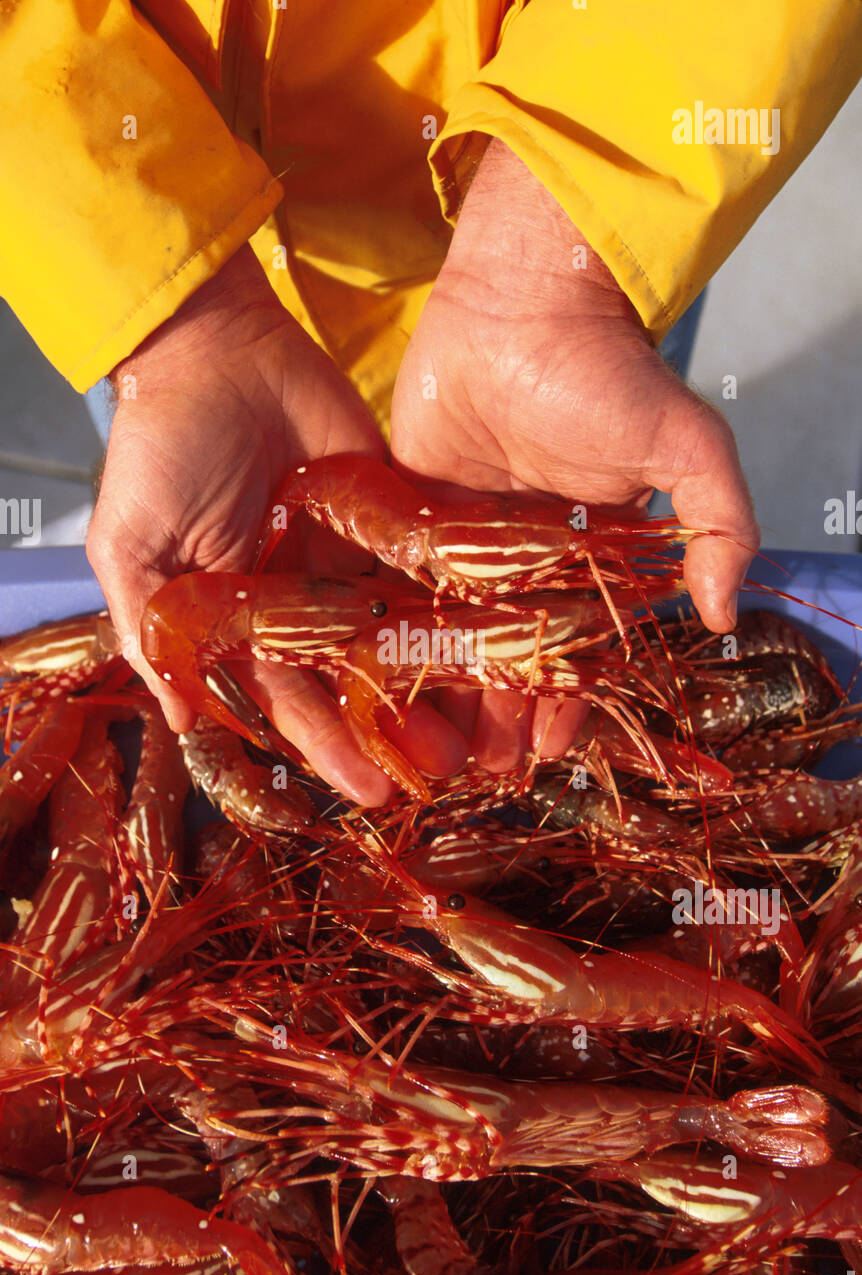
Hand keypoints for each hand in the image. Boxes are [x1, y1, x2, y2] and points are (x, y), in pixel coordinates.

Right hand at [87, 246, 468, 803]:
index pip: (288, 700)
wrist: (218, 347)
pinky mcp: (386, 515)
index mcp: (237, 622)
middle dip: (392, 728)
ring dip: (431, 682)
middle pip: (353, 680)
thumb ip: (153, 631)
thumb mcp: (132, 545)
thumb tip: (182, 719)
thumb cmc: (162, 447)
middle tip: (442, 771)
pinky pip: (422, 570)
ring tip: (479, 727)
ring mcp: (345, 561)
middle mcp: (297, 603)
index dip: (327, 746)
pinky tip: (488, 646)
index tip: (369, 790)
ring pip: (395, 636)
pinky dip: (452, 607)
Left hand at [391, 140, 757, 768]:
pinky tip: (372, 679)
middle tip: (474, 773)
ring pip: (448, 632)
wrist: (522, 297)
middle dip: (495, 715)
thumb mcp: (686, 448)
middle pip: (506, 655)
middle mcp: (524, 559)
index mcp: (589, 558)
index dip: (564, 704)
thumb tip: (728, 614)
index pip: (576, 651)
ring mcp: (463, 538)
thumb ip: (721, 525)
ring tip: (422, 746)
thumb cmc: (607, 373)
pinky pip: (397, 582)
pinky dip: (387, 630)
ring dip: (439, 689)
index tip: (546, 755)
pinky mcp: (408, 509)